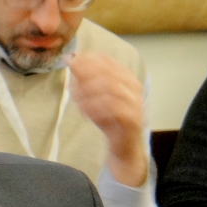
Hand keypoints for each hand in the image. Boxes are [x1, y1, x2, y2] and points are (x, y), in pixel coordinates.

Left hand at [66, 52, 147, 187]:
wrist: (124, 148)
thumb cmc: (109, 120)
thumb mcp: (94, 98)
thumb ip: (85, 82)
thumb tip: (71, 61)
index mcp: (126, 78)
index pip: (108, 61)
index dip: (88, 59)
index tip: (72, 60)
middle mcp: (134, 87)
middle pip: (108, 72)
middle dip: (86, 73)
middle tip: (71, 77)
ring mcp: (135, 103)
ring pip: (111, 88)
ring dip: (90, 90)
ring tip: (76, 99)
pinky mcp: (133, 119)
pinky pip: (114, 108)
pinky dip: (96, 107)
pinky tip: (83, 111)